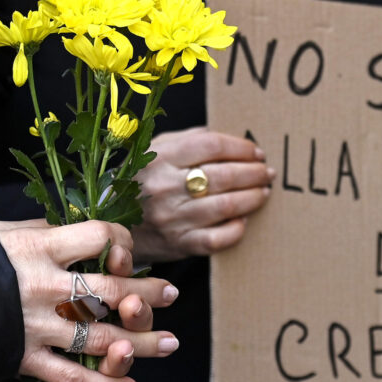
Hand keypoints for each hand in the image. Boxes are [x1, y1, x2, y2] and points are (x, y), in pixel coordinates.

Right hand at [0, 218, 180, 381]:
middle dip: (148, 296)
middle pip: (112, 292)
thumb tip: (79, 230)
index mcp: (40, 248)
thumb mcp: (4, 233)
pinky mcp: (23, 359)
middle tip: (170, 297)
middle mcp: (44, 287)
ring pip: (102, 340)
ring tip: (168, 345)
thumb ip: (46, 233)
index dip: (122, 243)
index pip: (100, 237)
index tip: (129, 253)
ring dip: (141, 346)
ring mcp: (35, 326)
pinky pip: (71, 379)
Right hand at [131, 127, 274, 262]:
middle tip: (267, 172)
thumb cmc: (144, 180)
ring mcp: (173, 217)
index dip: (241, 148)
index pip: (212, 145)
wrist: (114, 223)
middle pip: (224, 175)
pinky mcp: (179, 244)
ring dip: (253, 198)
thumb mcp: (157, 149)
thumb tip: (232, 138)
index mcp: (162, 157)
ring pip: (227, 206)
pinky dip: (237, 229)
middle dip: (254, 172)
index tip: (256, 151)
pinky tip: (244, 220)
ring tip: (263, 192)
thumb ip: (191, 139)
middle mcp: (166, 186)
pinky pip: (218, 239)